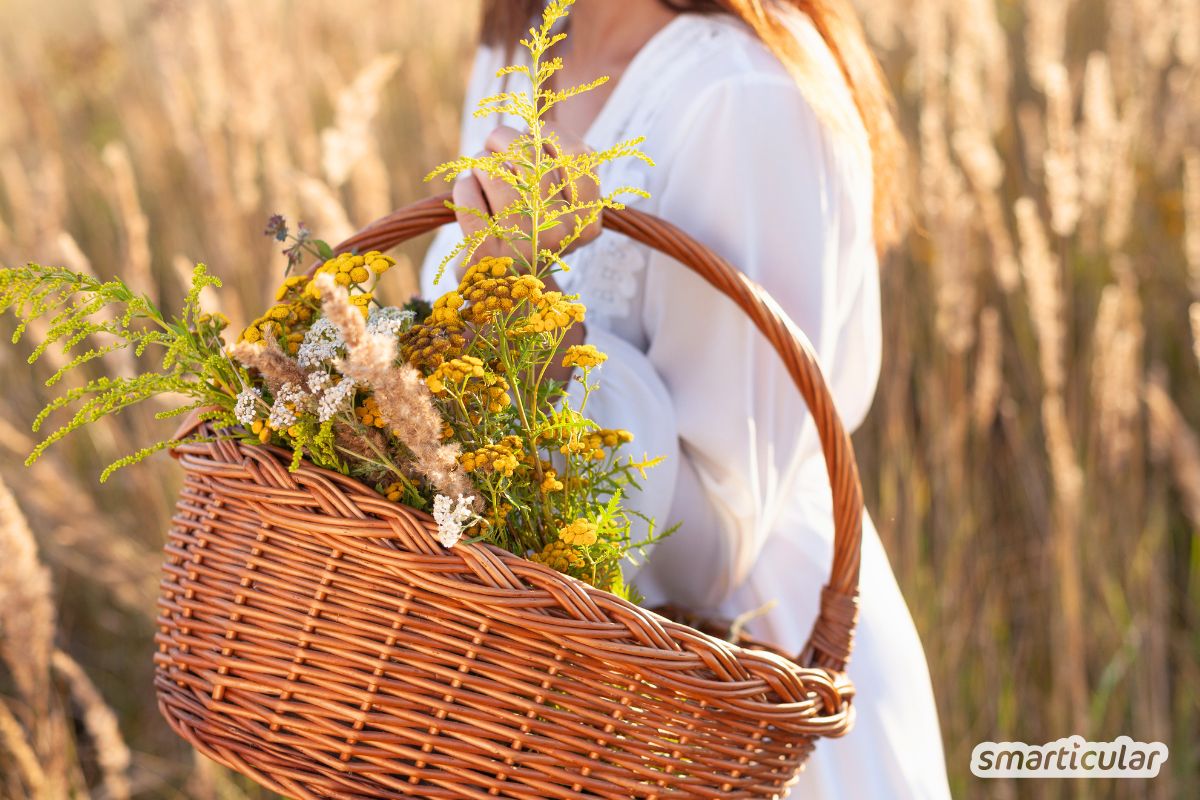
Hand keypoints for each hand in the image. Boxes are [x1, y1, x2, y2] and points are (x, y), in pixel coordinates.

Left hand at [451, 123, 602, 275]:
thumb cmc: (530, 234)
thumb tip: (533, 119)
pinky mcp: (485, 255)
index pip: (580, 155)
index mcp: (588, 222)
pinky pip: (467, 192)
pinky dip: (463, 187)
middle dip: (503, 139)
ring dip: (481, 162)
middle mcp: (561, 235)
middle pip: (528, 155)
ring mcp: (524, 247)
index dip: (551, 134)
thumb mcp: (556, 206)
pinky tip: (471, 196)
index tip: (533, 134)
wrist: (505, 296)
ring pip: (494, 169)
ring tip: (482, 172)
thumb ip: (556, 165)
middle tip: (494, 144)